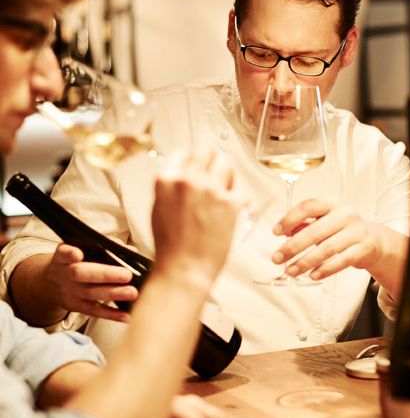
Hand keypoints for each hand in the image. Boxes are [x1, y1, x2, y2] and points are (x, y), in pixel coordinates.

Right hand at [43, 243, 136, 322]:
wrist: (53, 284)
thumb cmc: (75, 262)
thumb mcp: (82, 249)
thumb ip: (105, 247)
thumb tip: (130, 251)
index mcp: (64, 257)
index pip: (64, 253)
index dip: (69, 254)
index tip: (77, 254)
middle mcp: (65, 274)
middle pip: (81, 274)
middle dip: (105, 274)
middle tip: (126, 275)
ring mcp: (71, 292)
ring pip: (91, 293)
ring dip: (113, 294)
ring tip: (132, 292)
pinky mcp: (77, 306)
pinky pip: (95, 311)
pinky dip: (111, 314)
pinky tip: (125, 314)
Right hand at [151, 150, 236, 285]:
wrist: (184, 268)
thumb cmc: (172, 246)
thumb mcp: (160, 208)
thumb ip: (173, 187)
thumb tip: (184, 175)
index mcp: (166, 180)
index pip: (184, 153)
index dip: (193, 159)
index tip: (199, 164)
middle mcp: (188, 180)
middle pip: (206, 150)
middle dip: (213, 159)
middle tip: (216, 170)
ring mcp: (210, 189)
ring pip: (226, 163)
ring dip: (227, 175)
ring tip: (224, 191)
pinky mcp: (229, 202)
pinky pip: (240, 190)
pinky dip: (238, 200)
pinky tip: (229, 212)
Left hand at [272, 198, 401, 283]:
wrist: (372, 240)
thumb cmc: (340, 230)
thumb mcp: (323, 222)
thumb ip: (303, 224)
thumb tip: (283, 232)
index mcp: (332, 203)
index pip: (308, 207)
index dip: (289, 219)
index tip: (275, 232)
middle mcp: (346, 214)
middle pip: (314, 231)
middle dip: (292, 247)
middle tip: (277, 258)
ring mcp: (356, 231)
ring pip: (326, 249)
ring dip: (305, 262)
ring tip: (291, 271)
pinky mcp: (364, 248)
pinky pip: (341, 261)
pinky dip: (325, 269)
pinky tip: (313, 275)